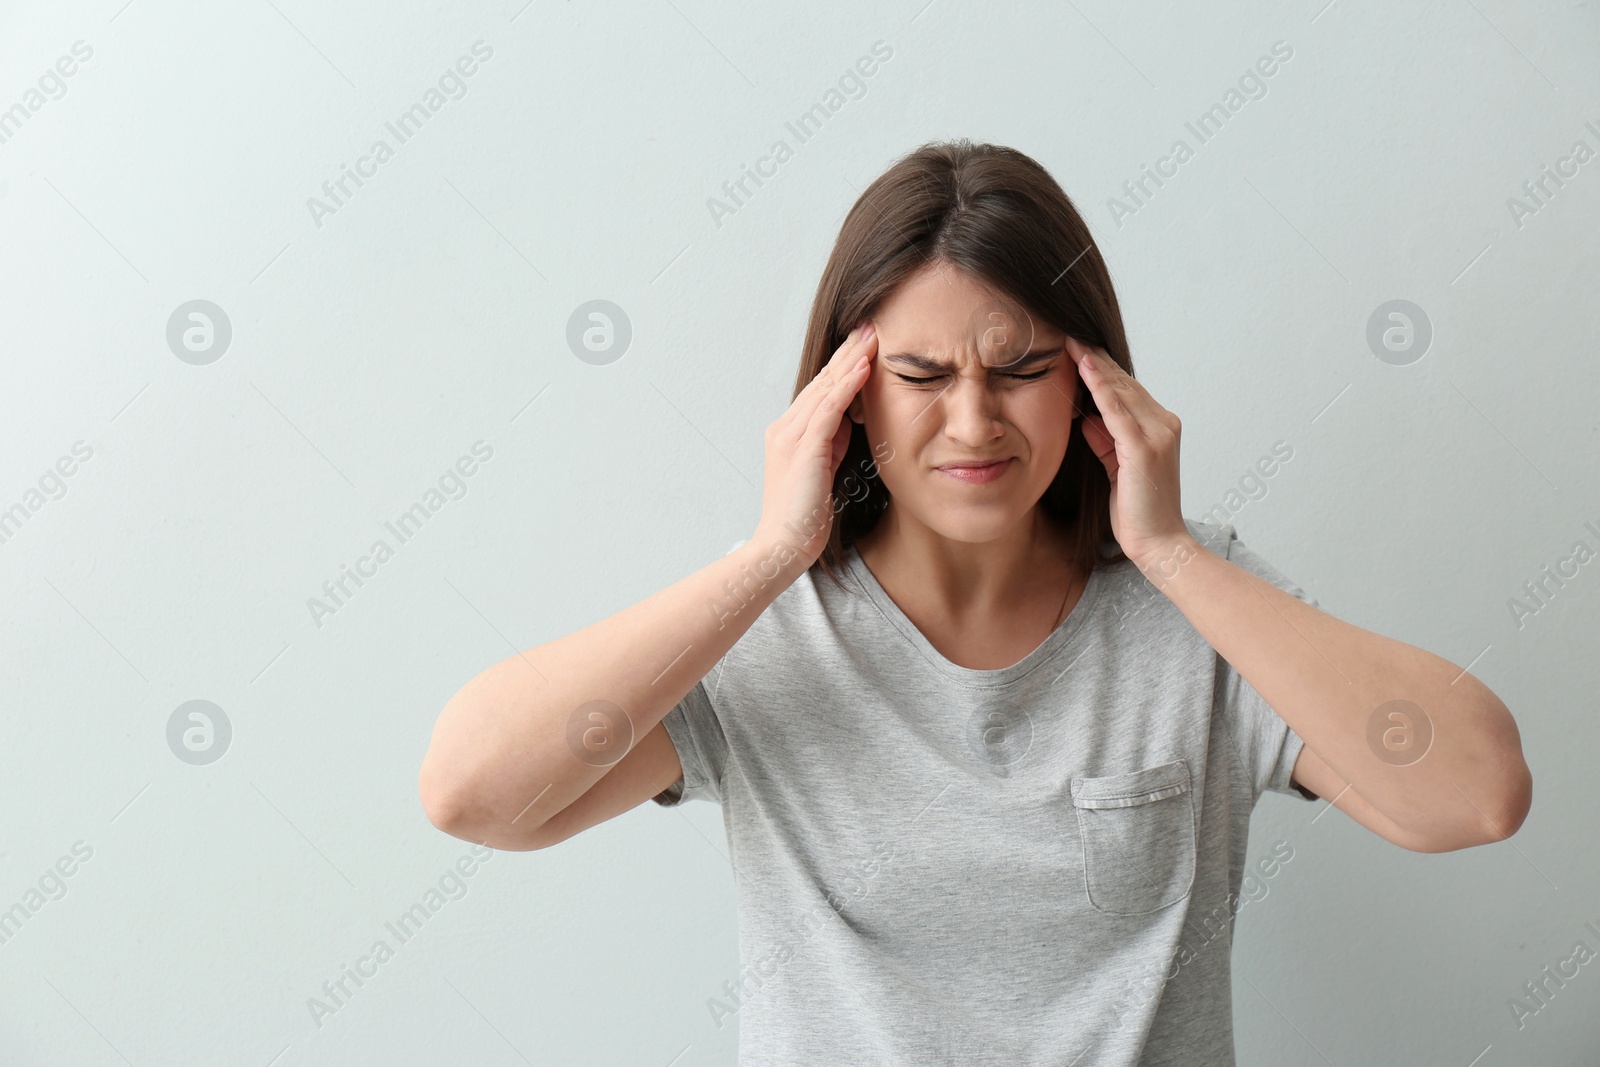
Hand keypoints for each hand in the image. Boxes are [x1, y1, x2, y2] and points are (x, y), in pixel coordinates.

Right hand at [752, 320, 877, 567]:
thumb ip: (832, 444)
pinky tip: (863, 366)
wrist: (781, 547)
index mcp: (789, 433)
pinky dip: (846, 385)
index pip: (821, 389)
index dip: (844, 363)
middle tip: (871, 323)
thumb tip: (850, 422)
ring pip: (826, 387)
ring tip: (873, 334)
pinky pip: (828, 409)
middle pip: (823, 379)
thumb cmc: (803, 518)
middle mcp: (786, 428)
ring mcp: (791, 436)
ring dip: (851, 358)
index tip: (865, 341)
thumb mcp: (823, 471)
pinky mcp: (803, 449)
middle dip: (848, 350)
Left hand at [1066, 338, 1190, 569]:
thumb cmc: (1137, 512)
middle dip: (1094, 357)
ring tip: (1070, 339)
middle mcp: (1163, 424)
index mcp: (1158, 428)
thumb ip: (1105, 441)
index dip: (1099, 368)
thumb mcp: (1116, 469)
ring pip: (1120, 389)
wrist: (1159, 545)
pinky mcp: (1144, 448)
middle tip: (1067, 331)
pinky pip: (1118, 409)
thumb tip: (1087, 418)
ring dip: (1094, 363)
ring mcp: (1157, 434)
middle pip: (1123, 382)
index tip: (1074, 346)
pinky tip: (1084, 367)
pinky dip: (1100, 386)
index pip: (1125, 389)